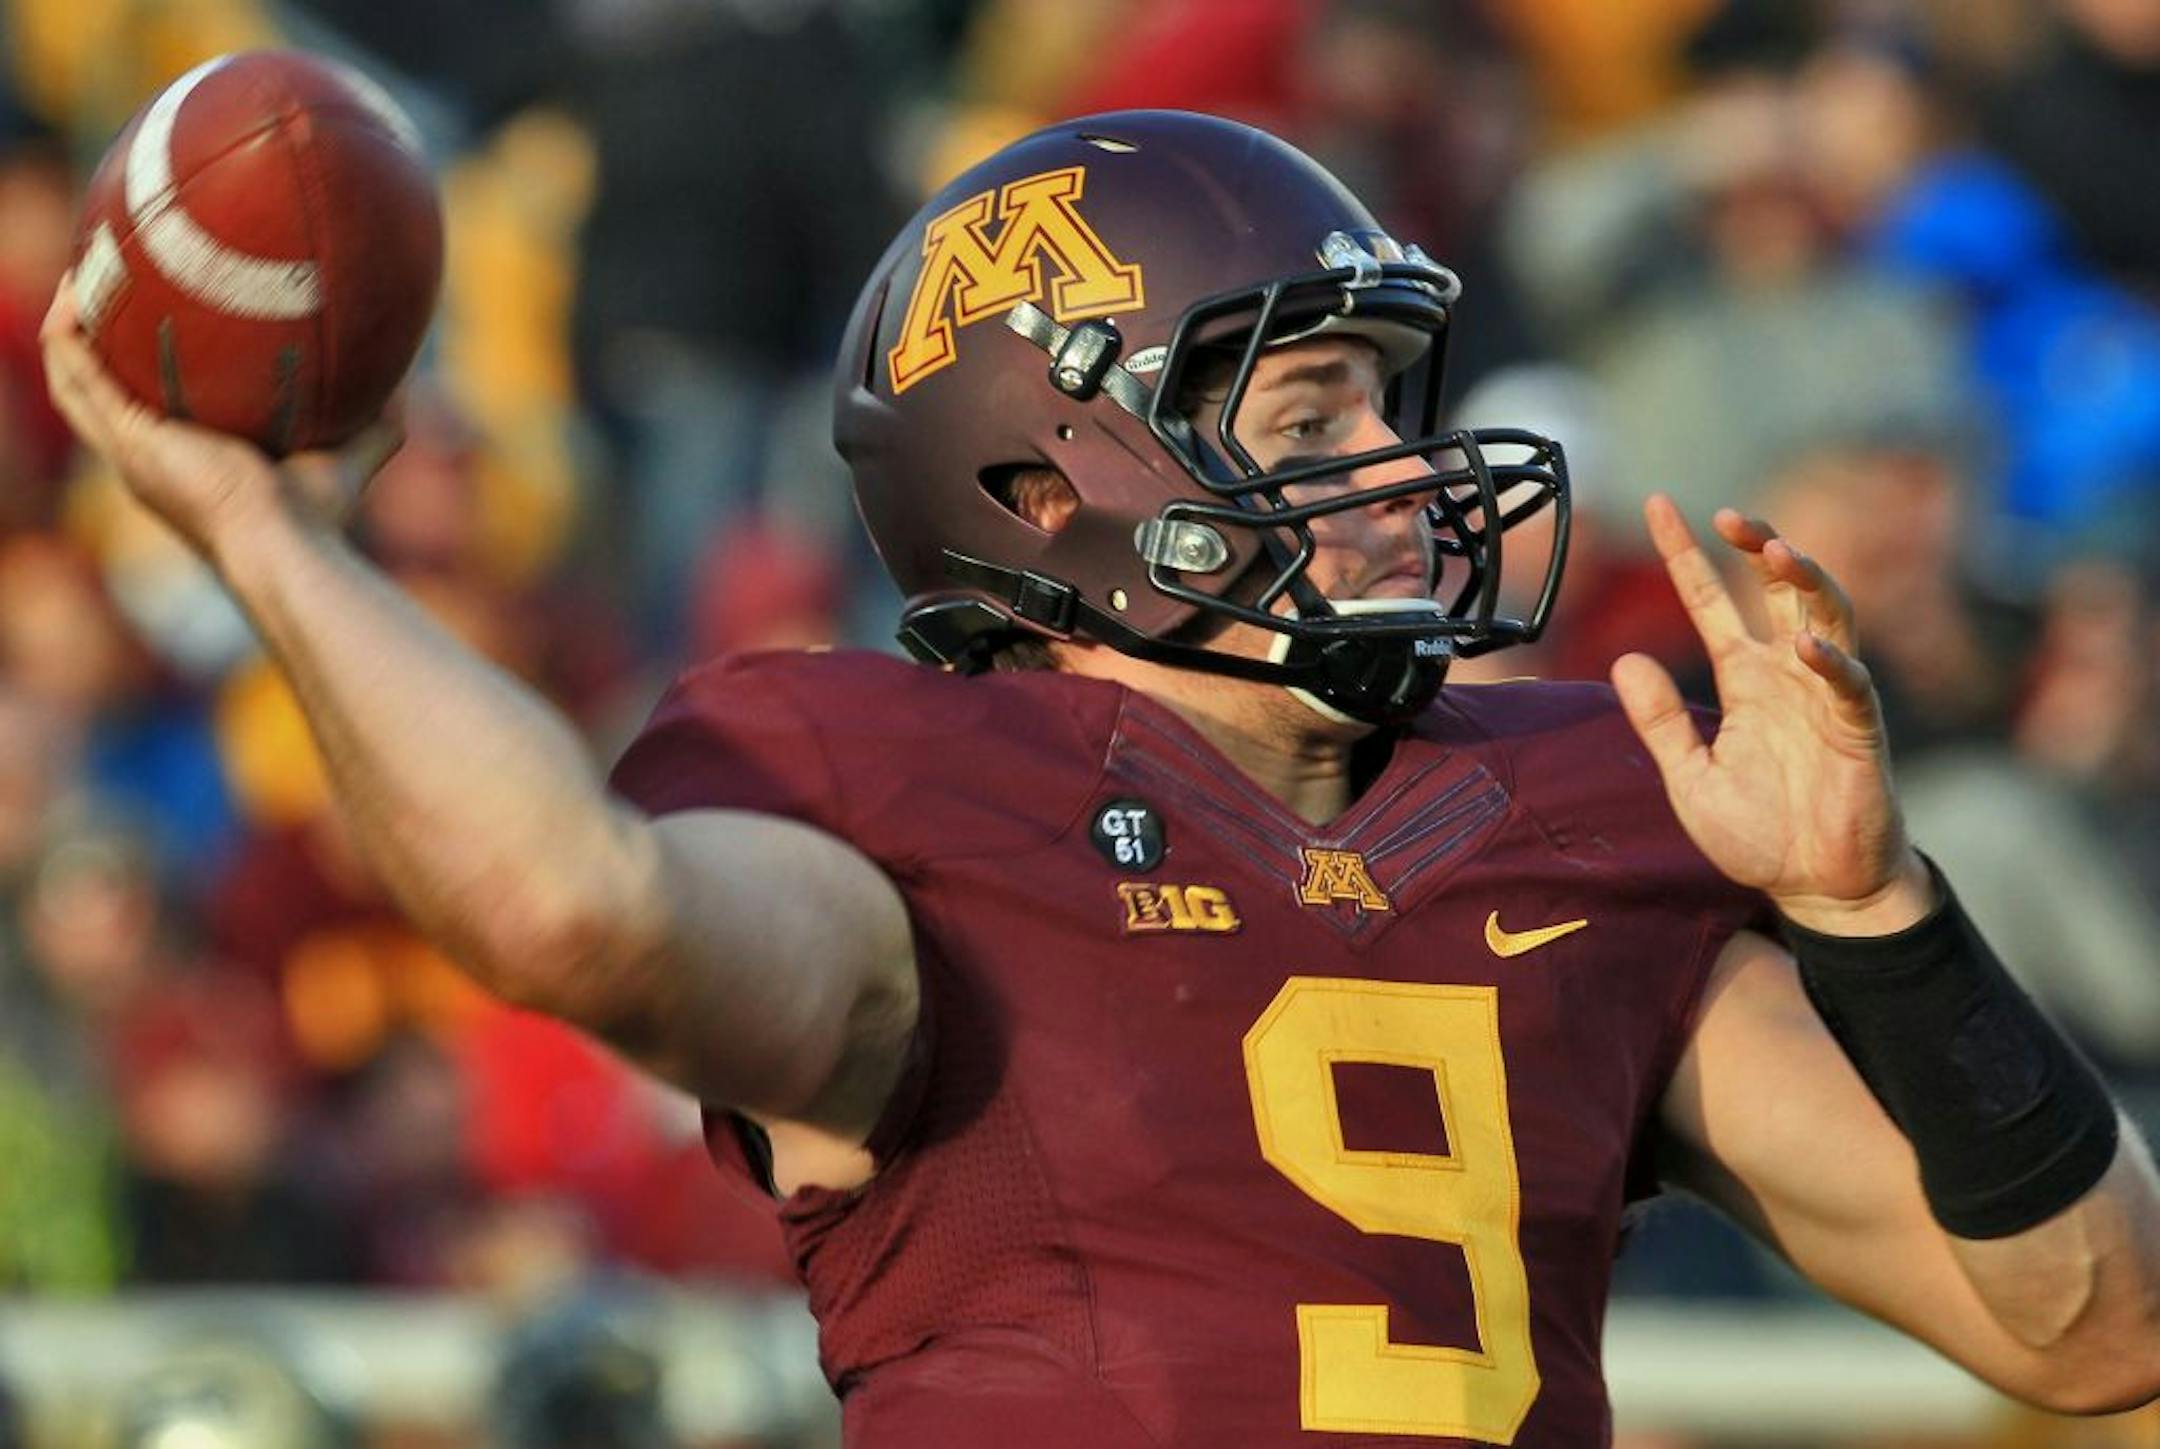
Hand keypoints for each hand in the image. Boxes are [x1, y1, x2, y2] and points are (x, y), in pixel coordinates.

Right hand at [39, 273, 401, 564]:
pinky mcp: (126, 438)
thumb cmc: (317, 517)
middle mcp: (148, 457)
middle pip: (100, 389)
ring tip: (76, 279)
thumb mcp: (350, 454)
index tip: (155, 320)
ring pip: (74, 378)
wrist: (286, 543)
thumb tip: (404, 380)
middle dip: (95, 339)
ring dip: (68, 327)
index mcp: (186, 462)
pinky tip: (71, 292)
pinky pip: (76, 373)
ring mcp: (129, 450)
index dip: (142, 368)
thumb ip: (376, 419)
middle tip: (102, 288)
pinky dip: (67, 333)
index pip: (151, 408)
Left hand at [1611, 495, 1933, 934]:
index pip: (1710, 600)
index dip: (1685, 554)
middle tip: (1733, 515)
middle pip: (1779, 589)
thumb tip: (1623, 660)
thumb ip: (1658, 721)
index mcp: (1745, 678)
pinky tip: (1806, 646)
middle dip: (1761, 546)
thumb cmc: (1760, 834)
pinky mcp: (1859, 731)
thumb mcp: (1689, 778)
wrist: (1816, 888)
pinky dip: (1832, 662)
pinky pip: (1851, 685)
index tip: (1660, 504)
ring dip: (1807, 580)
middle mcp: (1787, 674)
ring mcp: (1827, 697)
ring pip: (1827, 617)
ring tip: (1778, 551)